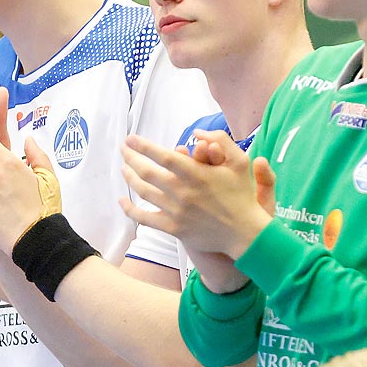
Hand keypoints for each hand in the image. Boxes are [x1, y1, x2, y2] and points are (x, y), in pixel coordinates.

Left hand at [120, 131, 273, 258]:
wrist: (244, 233)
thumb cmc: (242, 195)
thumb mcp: (240, 161)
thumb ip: (220, 140)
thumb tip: (196, 133)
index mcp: (196, 174)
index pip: (163, 156)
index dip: (142, 146)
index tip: (130, 139)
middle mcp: (182, 192)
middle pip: (147, 172)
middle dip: (131, 158)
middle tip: (124, 150)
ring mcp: (176, 211)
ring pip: (144, 192)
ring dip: (130, 178)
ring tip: (124, 168)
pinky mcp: (174, 228)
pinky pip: (145, 218)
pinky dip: (130, 210)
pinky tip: (122, 201)